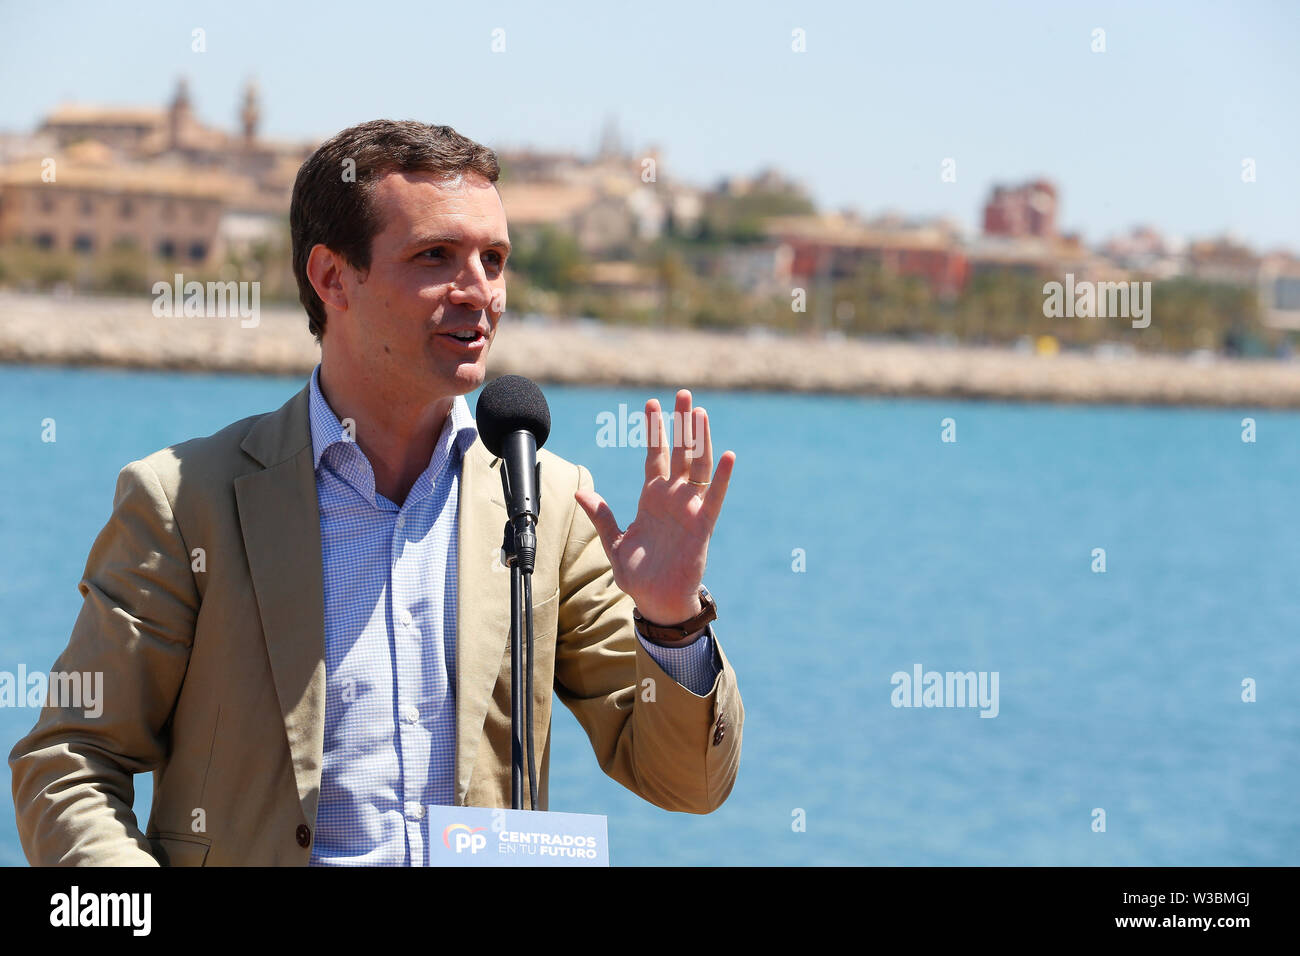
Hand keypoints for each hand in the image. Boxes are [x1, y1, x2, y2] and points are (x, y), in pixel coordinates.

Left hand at [574, 389, 735, 627]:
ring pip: (698, 467)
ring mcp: (690, 509)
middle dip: (681, 424)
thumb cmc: (638, 576)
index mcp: (651, 499)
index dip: (654, 431)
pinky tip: (727, 455)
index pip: (655, 457)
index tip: (652, 404)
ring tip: (699, 413)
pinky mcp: (703, 526)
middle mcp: (673, 498)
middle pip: (681, 452)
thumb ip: (602, 517)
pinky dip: (722, 478)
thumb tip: (580, 492)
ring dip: (700, 440)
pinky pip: (715, 498)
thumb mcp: (615, 543)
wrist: (656, 602)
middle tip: (684, 394)